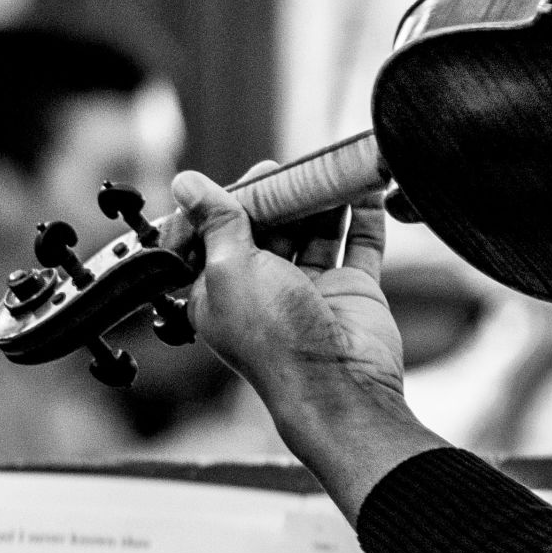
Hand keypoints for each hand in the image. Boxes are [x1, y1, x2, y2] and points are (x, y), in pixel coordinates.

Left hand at [171, 166, 442, 519]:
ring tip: (325, 168)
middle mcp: (264, 290)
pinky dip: (363, 214)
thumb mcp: (230, 268)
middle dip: (276, 196)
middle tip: (284, 168)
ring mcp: (310, 289)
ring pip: (314, 230)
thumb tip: (186, 183)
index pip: (217, 236)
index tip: (239, 177)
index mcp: (220, 292)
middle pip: (269, 228)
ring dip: (320, 199)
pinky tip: (364, 186)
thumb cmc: (275, 338)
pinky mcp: (351, 289)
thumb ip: (216, 222)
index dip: (226, 204)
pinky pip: (359, 243)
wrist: (339, 384)